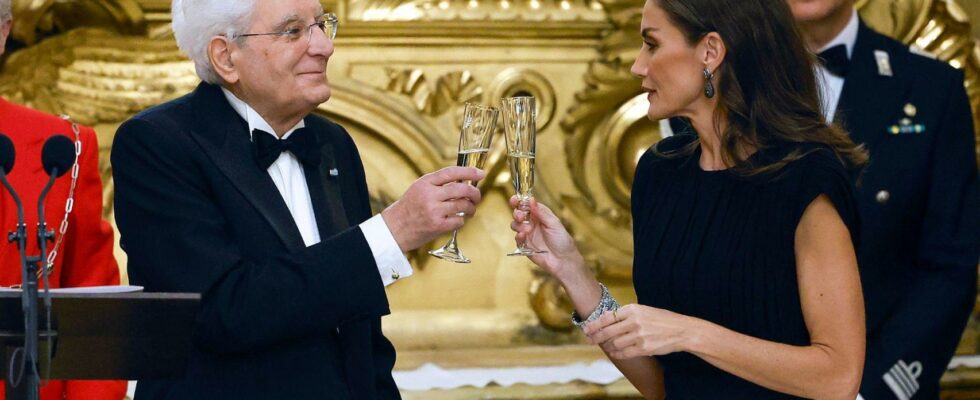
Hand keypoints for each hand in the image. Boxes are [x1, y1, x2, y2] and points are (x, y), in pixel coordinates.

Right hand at [382, 166, 484, 251]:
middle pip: (462, 189)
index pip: (451, 172)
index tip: (481, 173)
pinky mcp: (437, 226)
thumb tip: (463, 181)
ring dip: (471, 208)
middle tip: (477, 196)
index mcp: (425, 183)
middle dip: (475, 193)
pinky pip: (459, 220)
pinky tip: (457, 220)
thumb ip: (437, 184)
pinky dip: (461, 220)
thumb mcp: (418, 189)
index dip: (469, 171)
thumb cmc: (408, 209)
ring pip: (463, 205)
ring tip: (470, 210)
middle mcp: (430, 195)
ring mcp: (434, 211)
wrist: (394, 229)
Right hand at [510, 197, 585, 277]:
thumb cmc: (563, 241)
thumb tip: (531, 200)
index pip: (527, 205)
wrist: (563, 261)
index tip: (515, 200)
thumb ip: (541, 213)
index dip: (519, 201)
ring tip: (527, 229)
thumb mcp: (554, 224)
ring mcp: (527, 234)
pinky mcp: (524, 245)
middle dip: (517, 213)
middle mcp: (532, 223)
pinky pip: (517, 238)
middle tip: (521, 216)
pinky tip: (523, 235)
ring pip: (515, 225)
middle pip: (518, 214)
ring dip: (518, 225)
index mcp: (540, 215)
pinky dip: (518, 236)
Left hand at [582, 304, 696, 358]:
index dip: (594, 324)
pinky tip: (615, 352)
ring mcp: (639, 335)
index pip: (607, 317)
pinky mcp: (644, 348)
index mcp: (633, 309)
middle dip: (596, 336)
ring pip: (615, 343)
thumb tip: (606, 321)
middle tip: (589, 339)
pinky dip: (617, 354)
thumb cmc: (662, 320)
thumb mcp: (644, 311)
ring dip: (609, 346)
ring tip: (607, 346)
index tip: (586, 328)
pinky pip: (624, 353)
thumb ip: (626, 315)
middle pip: (608, 331)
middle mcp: (634, 321)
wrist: (682, 330)